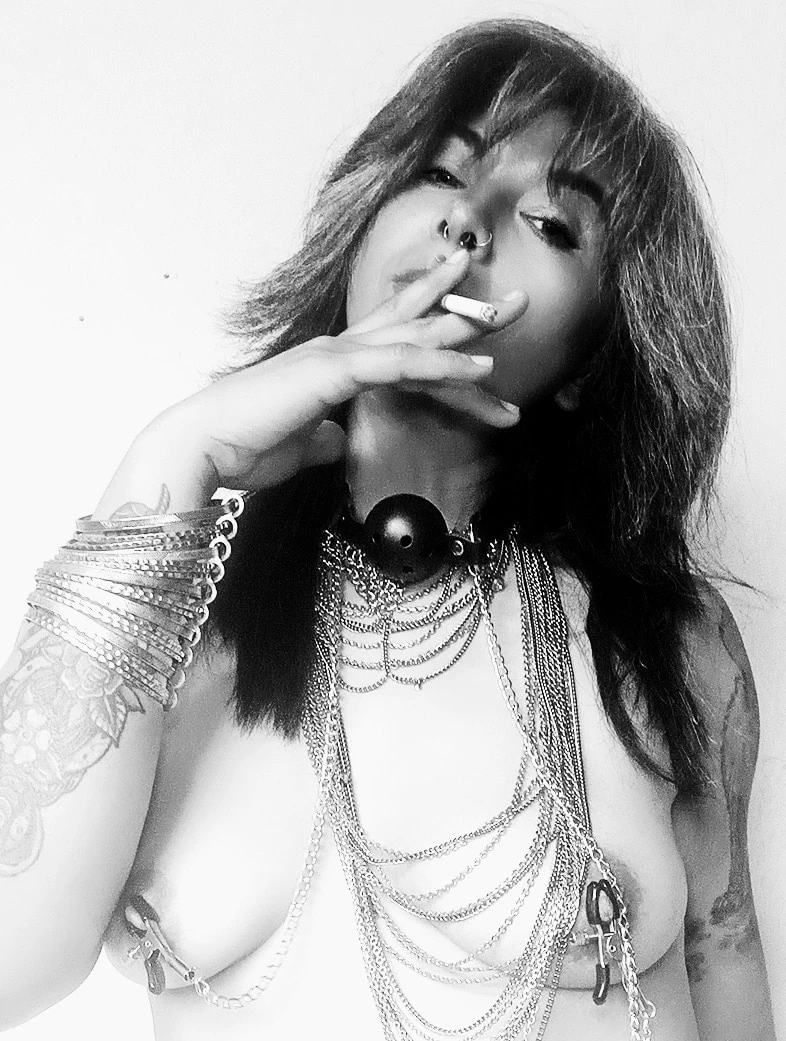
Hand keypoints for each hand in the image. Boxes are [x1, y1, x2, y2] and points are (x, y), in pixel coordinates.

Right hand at [160, 250, 528, 489]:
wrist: (201, 448)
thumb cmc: (242, 448)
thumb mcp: (300, 445)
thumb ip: (324, 436)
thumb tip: (340, 439)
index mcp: (330, 364)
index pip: (393, 342)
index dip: (434, 331)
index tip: (472, 325)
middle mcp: (337, 349)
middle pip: (413, 322)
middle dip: (464, 308)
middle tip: (513, 299)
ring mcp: (336, 356)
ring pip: (414, 336)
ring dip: (466, 327)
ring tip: (512, 315)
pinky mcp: (333, 373)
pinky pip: (399, 364)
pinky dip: (440, 361)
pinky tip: (479, 367)